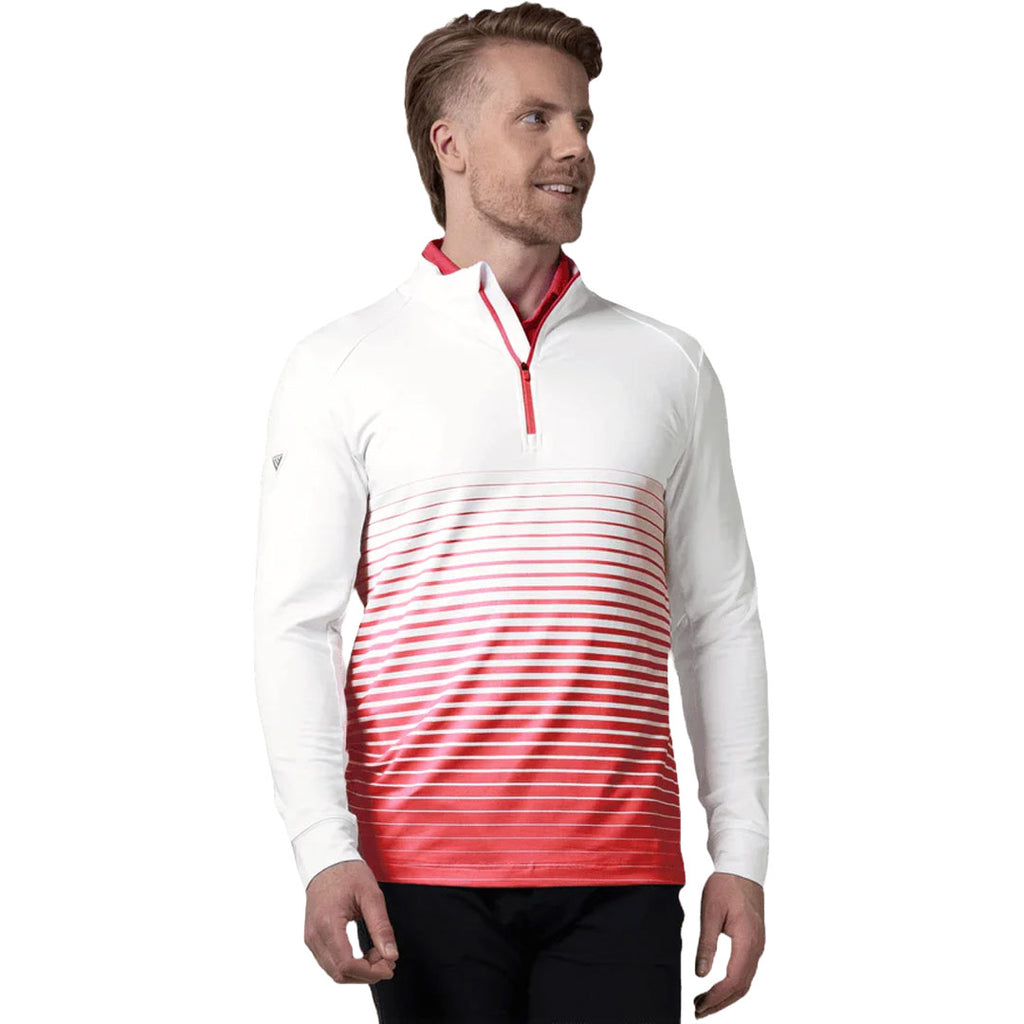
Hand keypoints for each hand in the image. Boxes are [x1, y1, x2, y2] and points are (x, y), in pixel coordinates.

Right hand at [304, 859, 399, 984]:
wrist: (326, 860)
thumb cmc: (348, 873)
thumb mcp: (371, 895)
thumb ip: (381, 927)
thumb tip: (391, 955)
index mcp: (328, 924)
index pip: (346, 965)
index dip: (370, 972)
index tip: (390, 965)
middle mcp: (314, 936)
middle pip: (339, 974)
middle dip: (367, 973)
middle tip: (387, 960)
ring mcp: (311, 938)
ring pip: (334, 972)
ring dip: (358, 971)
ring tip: (378, 953)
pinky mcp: (313, 938)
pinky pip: (330, 962)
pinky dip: (349, 964)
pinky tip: (365, 952)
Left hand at [692, 871, 764, 1017]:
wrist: (743, 868)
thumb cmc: (725, 886)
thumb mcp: (710, 912)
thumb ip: (706, 944)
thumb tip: (700, 973)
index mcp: (747, 940)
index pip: (734, 980)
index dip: (717, 997)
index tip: (700, 1005)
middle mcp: (757, 947)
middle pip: (742, 987)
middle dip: (720, 1002)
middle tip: (699, 1010)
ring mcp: (758, 945)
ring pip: (745, 981)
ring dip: (726, 995)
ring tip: (704, 1001)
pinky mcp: (754, 942)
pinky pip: (746, 970)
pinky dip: (732, 984)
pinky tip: (717, 986)